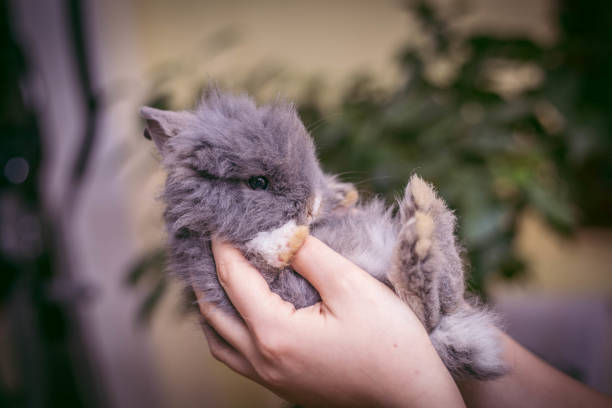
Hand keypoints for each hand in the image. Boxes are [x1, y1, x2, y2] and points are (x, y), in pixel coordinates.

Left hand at [196, 236, 464, 407]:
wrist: (409, 397)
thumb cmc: (389, 344)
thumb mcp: (351, 286)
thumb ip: (309, 255)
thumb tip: (281, 232)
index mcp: (275, 333)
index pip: (233, 278)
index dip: (223, 246)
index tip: (221, 222)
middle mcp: (262, 359)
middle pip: (213, 309)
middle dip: (210, 272)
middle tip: (220, 243)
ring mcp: (269, 378)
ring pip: (217, 338)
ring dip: (213, 303)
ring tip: (225, 274)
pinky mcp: (280, 385)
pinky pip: (234, 355)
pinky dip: (226, 328)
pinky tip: (242, 312)